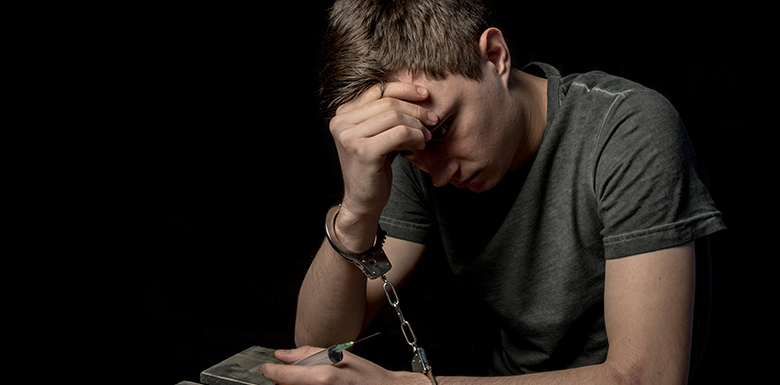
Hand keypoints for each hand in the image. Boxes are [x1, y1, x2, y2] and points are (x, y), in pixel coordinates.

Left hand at [261, 346, 427, 384]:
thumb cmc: (367, 377)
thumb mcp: (340, 356)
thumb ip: (309, 353)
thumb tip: (282, 355)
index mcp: (323, 378)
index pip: (283, 376)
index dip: (271, 371)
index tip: (267, 369)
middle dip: (285, 380)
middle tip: (298, 374)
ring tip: (315, 379)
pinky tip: (320, 384)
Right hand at [328, 82, 437, 250]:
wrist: (362, 201)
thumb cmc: (372, 168)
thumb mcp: (375, 135)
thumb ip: (383, 114)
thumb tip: (414, 92)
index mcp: (342, 115)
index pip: (377, 90)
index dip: (404, 89)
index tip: (424, 95)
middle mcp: (341, 123)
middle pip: (388, 103)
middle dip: (416, 110)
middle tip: (432, 121)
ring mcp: (350, 137)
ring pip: (395, 117)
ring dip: (417, 126)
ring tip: (425, 137)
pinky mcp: (363, 151)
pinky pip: (399, 133)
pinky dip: (415, 136)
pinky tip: (420, 145)